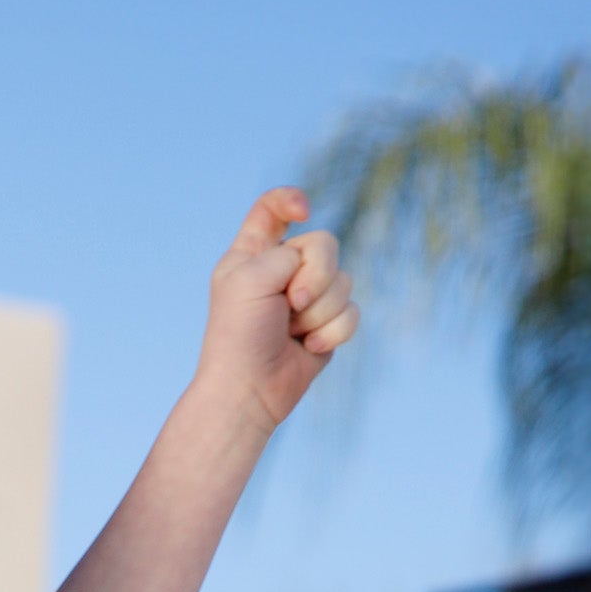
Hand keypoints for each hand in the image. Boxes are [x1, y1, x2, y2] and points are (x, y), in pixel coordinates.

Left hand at [194, 188, 359, 432]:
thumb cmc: (238, 335)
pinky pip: (352, 311)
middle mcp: (282, 271)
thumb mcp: (251, 278)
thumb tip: (317, 271)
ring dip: (319, 311)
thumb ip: (289, 253)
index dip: (290, 201)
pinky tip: (308, 349)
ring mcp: (307, 297)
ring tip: (291, 333)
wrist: (248, 390)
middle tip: (289, 305)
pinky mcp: (327, 323)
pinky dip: (331, 332)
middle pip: (325, 243)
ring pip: (344, 280)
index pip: (271, 208)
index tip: (303, 212)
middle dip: (315, 275)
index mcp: (252, 254)